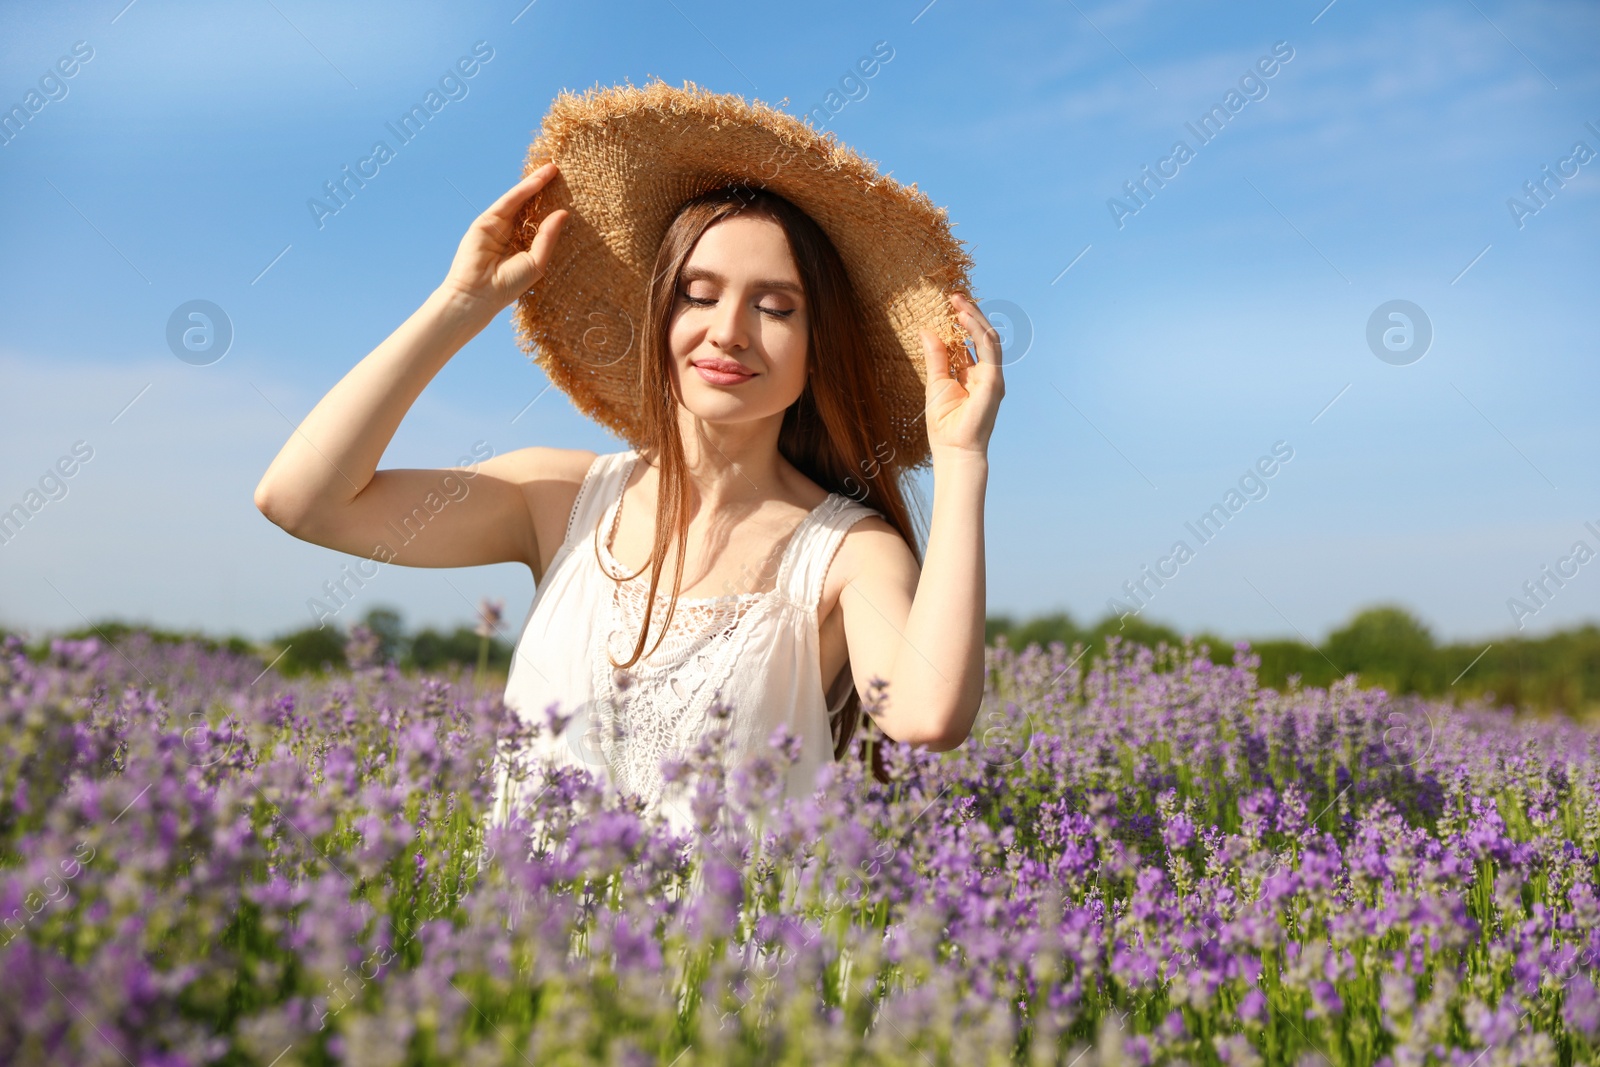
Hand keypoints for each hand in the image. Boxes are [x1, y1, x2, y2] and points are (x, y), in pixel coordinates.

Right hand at [438, 162, 569, 318]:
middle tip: (560, 171)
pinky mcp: (485, 221)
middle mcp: (510, 232)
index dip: (551, 205)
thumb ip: (548, 236)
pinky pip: (508, 202)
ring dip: (534, 183)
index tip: (568, 190)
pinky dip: (522, 190)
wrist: (479, 295)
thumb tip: (563, 212)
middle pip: (529, 205)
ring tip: (551, 169)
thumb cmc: (508, 285)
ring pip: (519, 199)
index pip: (539, 219)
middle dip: (543, 188)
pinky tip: (537, 181)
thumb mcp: (536, 261)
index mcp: (523, 244)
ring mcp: (497, 225)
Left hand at [918, 292, 1003, 458]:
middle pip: (981, 335)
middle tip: (953, 296)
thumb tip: (927, 330)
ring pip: (988, 337)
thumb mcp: (935, 382)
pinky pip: (988, 348)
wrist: (954, 449)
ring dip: (973, 317)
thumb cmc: (944, 424)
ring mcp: (993, 376)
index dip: (961, 321)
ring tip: (957, 301)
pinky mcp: (994, 380)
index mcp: (972, 373)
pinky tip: (963, 318)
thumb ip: (936, 356)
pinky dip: (976, 331)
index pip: (970, 341)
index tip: (948, 304)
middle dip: (969, 314)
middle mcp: (986, 372)